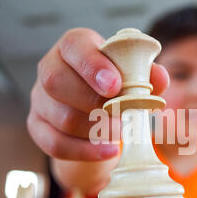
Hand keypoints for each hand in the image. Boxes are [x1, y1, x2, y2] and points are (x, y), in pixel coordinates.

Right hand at [27, 28, 169, 160]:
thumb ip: (146, 74)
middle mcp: (50, 68)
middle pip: (56, 82)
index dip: (93, 65)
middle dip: (93, 102)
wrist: (96, 112)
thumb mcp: (131, 75)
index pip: (74, 46)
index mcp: (73, 47)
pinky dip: (84, 151)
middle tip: (122, 114)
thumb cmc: (114, 86)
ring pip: (60, 117)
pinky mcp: (37, 126)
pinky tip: (108, 151)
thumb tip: (159, 78)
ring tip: (121, 132)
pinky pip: (54, 144)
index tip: (115, 85)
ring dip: (95, 129)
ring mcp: (40, 99)